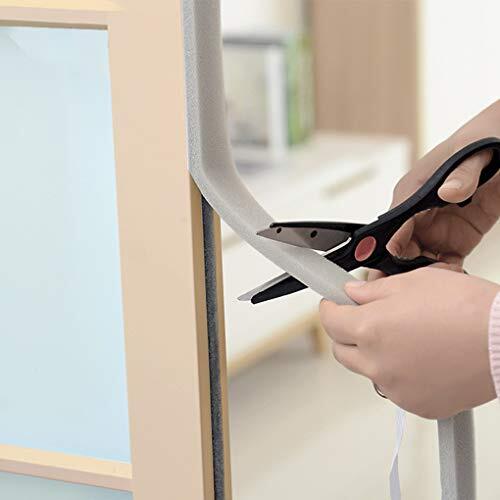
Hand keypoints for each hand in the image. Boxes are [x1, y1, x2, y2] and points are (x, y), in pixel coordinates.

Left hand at [320, 267, 498, 418]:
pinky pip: (394, 388)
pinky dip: (398, 374)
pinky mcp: (416, 405)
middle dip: (346, 333)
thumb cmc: (466, 309)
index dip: (329, 308)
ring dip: (373, 354)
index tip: (332, 304)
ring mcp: (396, 388)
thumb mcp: (411, 282)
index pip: (329, 320)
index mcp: (369, 329)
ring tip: (403, 337)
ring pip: (368, 370)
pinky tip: (420, 357)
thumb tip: (352, 293)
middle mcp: (376, 363)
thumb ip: (371, 291)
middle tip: (363, 319)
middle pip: (342, 350)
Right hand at [370, 100, 499, 279]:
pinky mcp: (457, 237)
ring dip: (422, 274)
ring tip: (433, 285)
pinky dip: (446, 275)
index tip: (391, 261)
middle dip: (399, 267)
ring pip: (419, 259)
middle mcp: (420, 211)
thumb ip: (461, 174)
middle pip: (400, 247)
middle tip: (405, 286)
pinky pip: (444, 263)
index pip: (393, 222)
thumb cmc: (483, 138)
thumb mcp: (473, 152)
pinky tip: (453, 281)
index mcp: (412, 189)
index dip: (390, 244)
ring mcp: (437, 226)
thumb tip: (447, 191)